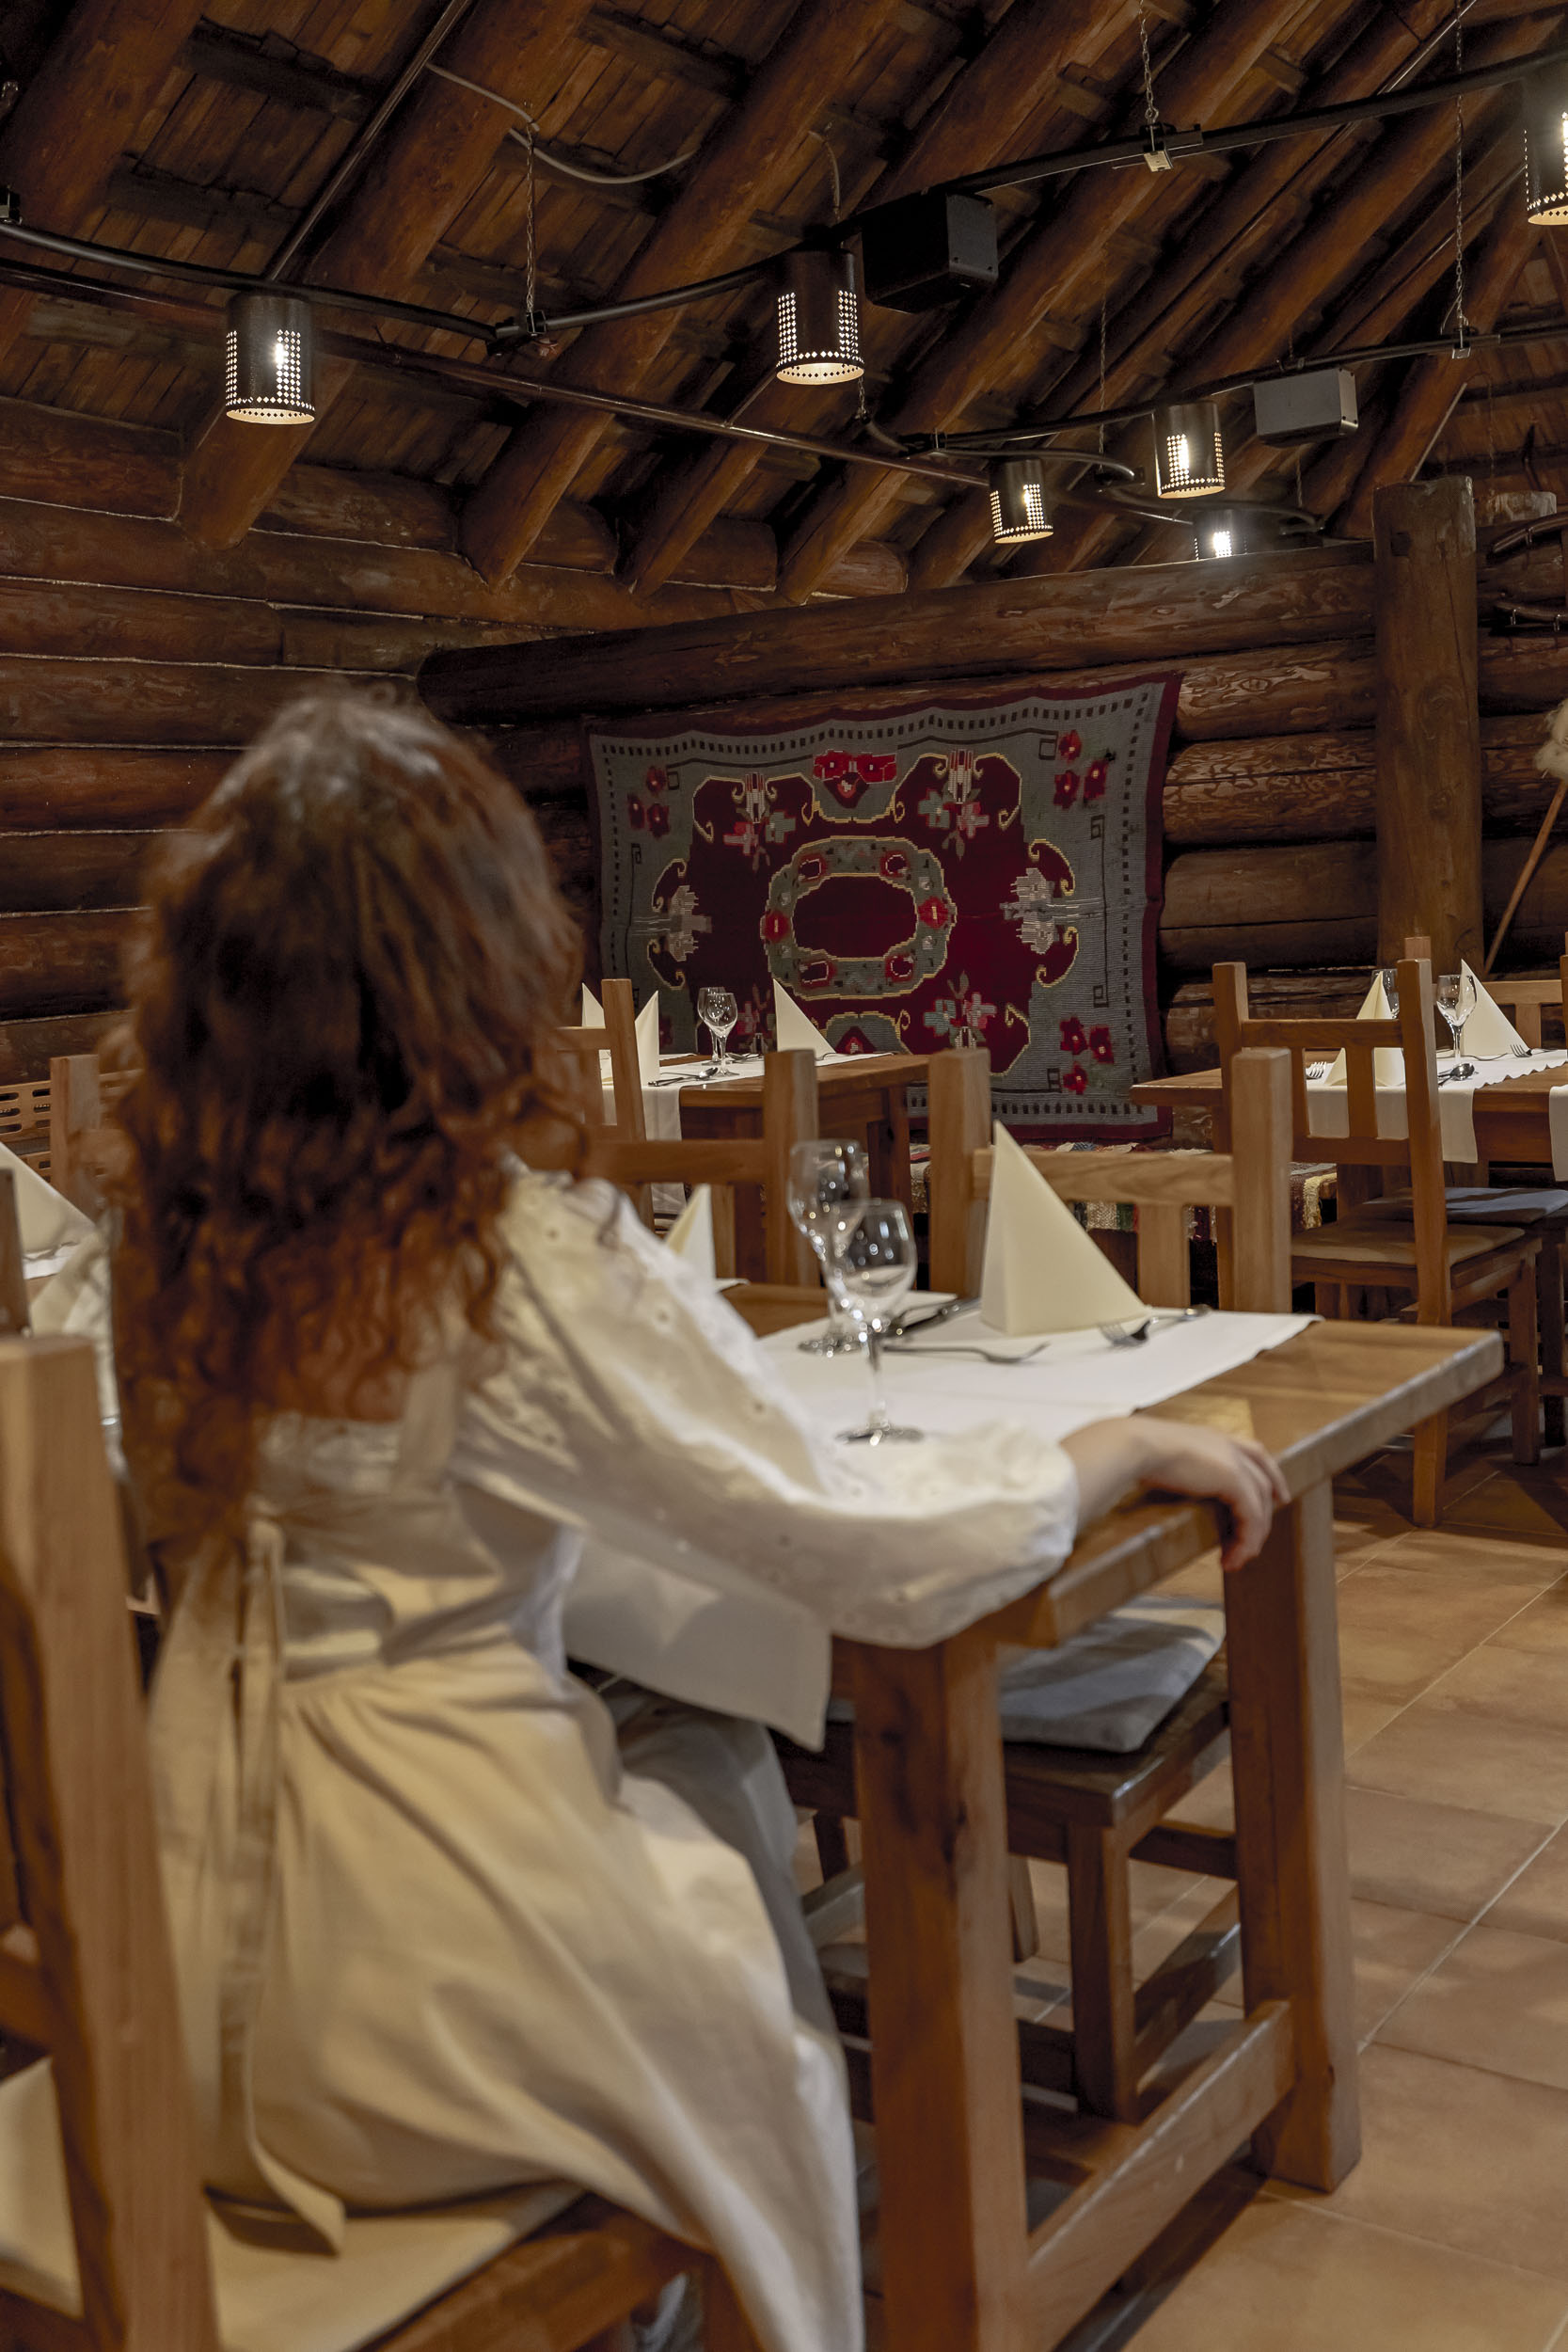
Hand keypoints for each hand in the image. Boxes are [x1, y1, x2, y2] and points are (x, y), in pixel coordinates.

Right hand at [1133, 1419, 1289, 1571]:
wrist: (1135, 1445)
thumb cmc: (1134, 1450)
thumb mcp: (1159, 1455)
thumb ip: (1171, 1466)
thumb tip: (1157, 1481)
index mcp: (1213, 1437)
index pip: (1255, 1453)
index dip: (1271, 1475)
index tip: (1278, 1497)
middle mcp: (1229, 1446)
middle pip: (1264, 1482)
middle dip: (1264, 1517)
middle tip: (1252, 1546)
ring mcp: (1234, 1462)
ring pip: (1260, 1506)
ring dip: (1252, 1538)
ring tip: (1236, 1560)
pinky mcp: (1234, 1480)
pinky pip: (1251, 1518)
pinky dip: (1245, 1541)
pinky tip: (1230, 1558)